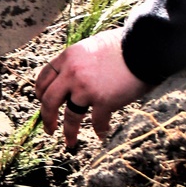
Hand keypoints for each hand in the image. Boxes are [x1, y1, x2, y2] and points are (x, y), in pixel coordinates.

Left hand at [35, 30, 149, 148]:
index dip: (41, 92)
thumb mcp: (93, 45)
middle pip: (49, 100)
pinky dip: (100, 130)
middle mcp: (72, 74)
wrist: (144, 48)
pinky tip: (101, 134)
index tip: (41, 101)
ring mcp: (86, 89)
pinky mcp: (104, 102)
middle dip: (47, 118)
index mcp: (68, 57)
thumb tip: (75, 73)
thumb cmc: (123, 44)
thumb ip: (80, 60)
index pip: (44, 77)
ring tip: (69, 142)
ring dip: (69, 132)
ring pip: (70, 117)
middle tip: (49, 128)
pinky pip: (97, 122)